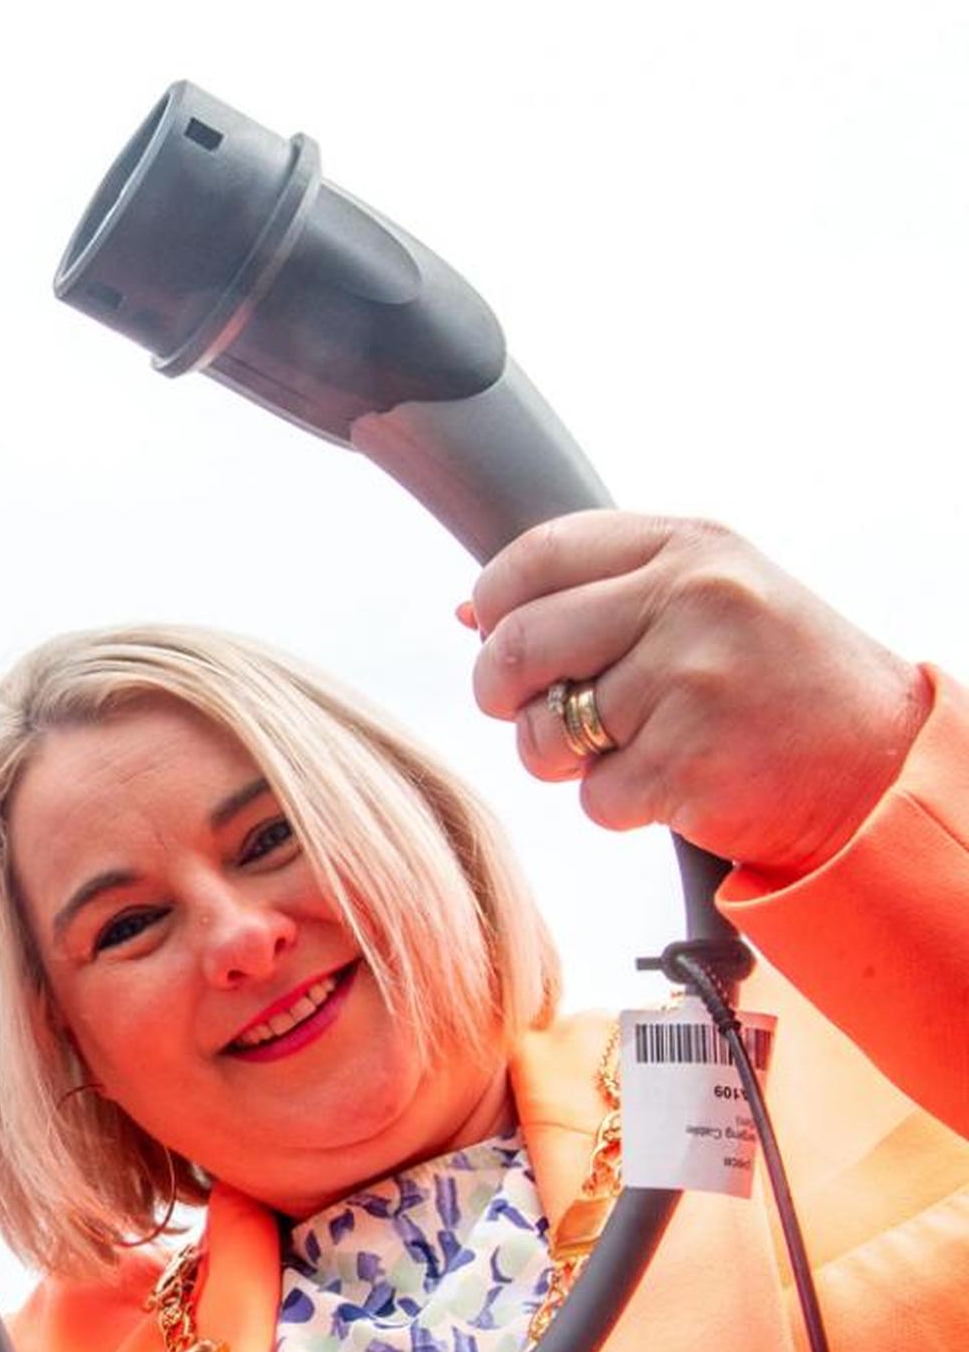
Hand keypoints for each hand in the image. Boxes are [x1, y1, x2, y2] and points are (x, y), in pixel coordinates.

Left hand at [465, 512, 928, 879]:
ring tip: (625, 749)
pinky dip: (618, 804)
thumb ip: (599, 592)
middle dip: (502, 693)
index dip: (495, 605)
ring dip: (563, 759)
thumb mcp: (706, 598)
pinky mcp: (690, 764)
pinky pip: (593, 797)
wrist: (882, 765)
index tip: (499, 637)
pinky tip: (672, 784)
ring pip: (545, 732)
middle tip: (531, 713)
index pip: (534, 556)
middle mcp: (689, 601)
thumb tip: (468, 610)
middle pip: (518, 645)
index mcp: (687, 547)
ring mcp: (690, 682)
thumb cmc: (776, 679)